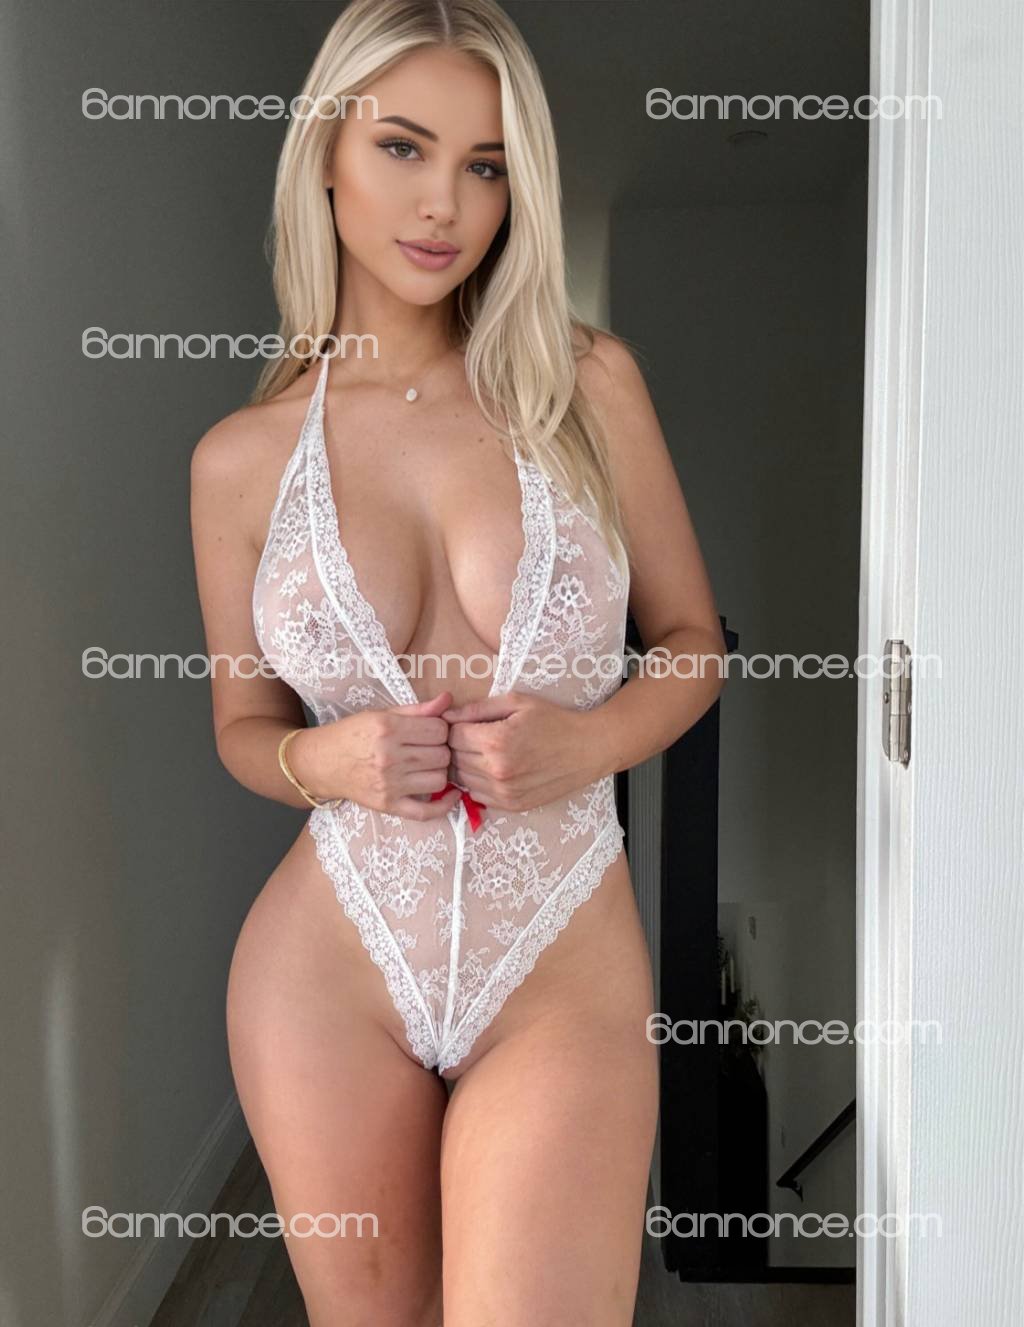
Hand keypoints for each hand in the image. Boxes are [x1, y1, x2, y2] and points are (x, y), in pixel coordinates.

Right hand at [302, 691, 461, 820]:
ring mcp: (389, 784)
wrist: (322, 763)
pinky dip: (444, 805)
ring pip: (439, 779)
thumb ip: (417, 709)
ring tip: (428, 766)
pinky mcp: (388, 805)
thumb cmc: (352, 734)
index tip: (431, 731)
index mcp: (388, 729)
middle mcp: (389, 757)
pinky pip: (426, 811)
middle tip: (428, 748)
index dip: (440, 729)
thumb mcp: (381, 714)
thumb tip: (447, 699)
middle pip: (442, 755)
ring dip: (439, 771)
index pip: (439, 730)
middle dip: (441, 749)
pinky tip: (450, 794)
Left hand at [441, 692, 605, 812]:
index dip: (455, 726)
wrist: (587, 749)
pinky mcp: (512, 806)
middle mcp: (497, 771)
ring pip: (462, 780)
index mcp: (496, 741)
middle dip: (458, 746)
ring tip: (484, 752)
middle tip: (474, 736)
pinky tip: (494, 769)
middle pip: (454, 759)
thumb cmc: (553, 721)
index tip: (466, 722)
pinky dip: (479, 782)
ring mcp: (504, 792)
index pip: (453, 736)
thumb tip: (446, 715)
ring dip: (466, 765)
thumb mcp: (517, 702)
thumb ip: (478, 708)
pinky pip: (478, 795)